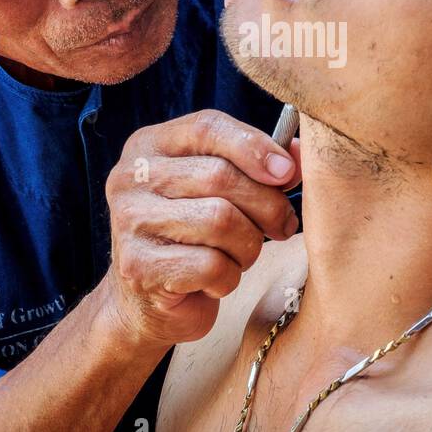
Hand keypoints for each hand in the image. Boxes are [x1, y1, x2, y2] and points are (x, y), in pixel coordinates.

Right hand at [103, 110, 300, 347]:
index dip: (254, 146)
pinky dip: (229, 277)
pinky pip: (210, 265)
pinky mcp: (137, 266)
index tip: (287, 172)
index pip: (207, 127)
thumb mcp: (221, 191)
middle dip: (266, 205)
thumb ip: (258, 166)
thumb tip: (301, 156)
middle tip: (282, 226)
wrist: (148, 303)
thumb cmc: (194, 237)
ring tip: (242, 255)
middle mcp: (130, 177)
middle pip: (220, 176)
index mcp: (150, 145)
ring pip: (220, 221)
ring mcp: (130, 221)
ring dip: (248, 245)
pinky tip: (218, 280)